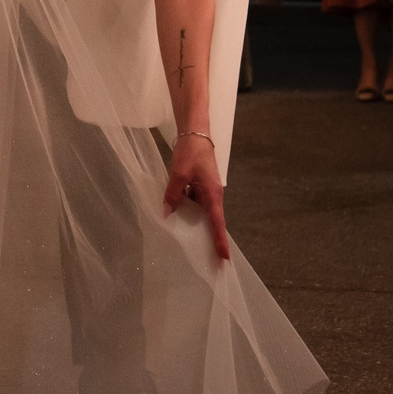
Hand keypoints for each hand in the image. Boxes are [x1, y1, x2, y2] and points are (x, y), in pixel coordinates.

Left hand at [162, 132, 229, 260]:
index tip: (225, 258)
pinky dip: (187, 211)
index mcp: (213, 194)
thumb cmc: (191, 152)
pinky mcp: (199, 186)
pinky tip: (176, 217)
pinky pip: (194, 203)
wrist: (195, 133)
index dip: (220, 241)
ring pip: (200, 213)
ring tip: (190, 243)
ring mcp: (206, 191)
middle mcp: (212, 195)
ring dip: (196, 225)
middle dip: (210, 239)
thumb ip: (173, 194)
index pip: (217, 223)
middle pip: (212, 222)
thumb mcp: (179, 173)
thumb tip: (167, 213)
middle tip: (211, 260)